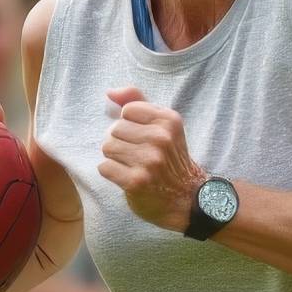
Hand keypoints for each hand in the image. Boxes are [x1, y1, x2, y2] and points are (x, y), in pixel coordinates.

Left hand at [98, 87, 205, 231]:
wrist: (186, 199)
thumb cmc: (170, 160)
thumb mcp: (163, 126)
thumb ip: (138, 103)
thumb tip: (109, 92)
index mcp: (169, 120)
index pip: (127, 110)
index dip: (130, 124)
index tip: (143, 138)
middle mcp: (161, 138)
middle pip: (115, 129)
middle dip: (121, 142)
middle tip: (137, 155)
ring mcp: (149, 161)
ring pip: (107, 147)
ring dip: (115, 158)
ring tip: (131, 165)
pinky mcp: (136, 181)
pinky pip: (105, 167)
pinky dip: (111, 173)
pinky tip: (127, 177)